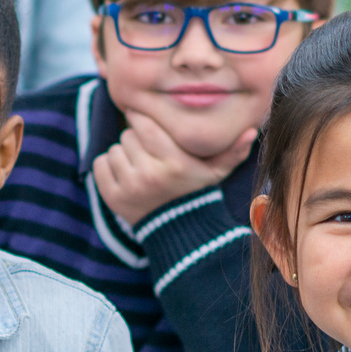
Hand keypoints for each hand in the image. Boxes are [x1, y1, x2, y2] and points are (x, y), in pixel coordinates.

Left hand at [92, 106, 256, 227]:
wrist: (179, 229)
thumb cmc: (197, 191)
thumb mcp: (217, 171)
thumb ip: (233, 150)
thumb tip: (251, 131)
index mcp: (173, 162)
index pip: (143, 124)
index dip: (144, 121)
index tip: (149, 127)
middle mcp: (149, 174)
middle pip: (128, 135)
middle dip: (136, 139)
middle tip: (148, 151)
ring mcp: (128, 187)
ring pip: (114, 149)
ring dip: (123, 154)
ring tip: (140, 165)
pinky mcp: (112, 197)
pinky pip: (99, 165)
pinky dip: (108, 166)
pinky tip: (125, 174)